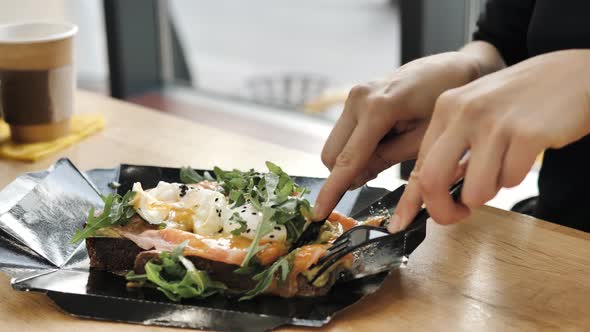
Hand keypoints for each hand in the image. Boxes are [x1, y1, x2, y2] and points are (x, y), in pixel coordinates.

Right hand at [313, 52, 480, 219]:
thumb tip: (355, 181)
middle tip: (380, 173)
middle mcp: (358, 98)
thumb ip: (386, 160)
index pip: (347, 160)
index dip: (332, 190)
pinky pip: (345, 132)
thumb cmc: (446, 104)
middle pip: (332, 154)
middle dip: (346, 173)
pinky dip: (357, 145)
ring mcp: (354, 95)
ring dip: (353, 158)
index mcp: (377, 108)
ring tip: (392, 147)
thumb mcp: (423, 139)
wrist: (454, 69)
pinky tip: (386, 138)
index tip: (318, 213)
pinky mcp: (356, 96)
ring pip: (336, 144)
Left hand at [392, 50, 589, 231]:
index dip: (410, 200)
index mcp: (447, 108)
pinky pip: (510, 181)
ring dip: (489, 192)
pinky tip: (523, 154)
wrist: (576, 73)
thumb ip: (452, 145)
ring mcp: (495, 123)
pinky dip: (515, 178)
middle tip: (459, 214)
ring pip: (475, 191)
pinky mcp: (528, 134)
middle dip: (444, 210)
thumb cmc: (522, 98)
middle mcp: (464, 112)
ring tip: (501, 168)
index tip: (402, 223)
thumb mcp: (477, 110)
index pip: (418, 163)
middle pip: (433, 180)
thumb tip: (433, 190)